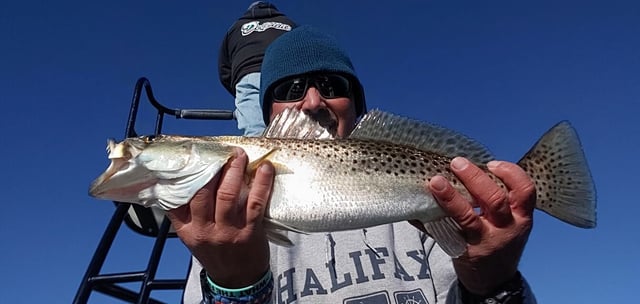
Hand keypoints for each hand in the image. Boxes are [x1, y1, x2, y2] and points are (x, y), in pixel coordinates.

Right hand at [166, 148, 274, 287]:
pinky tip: (265, 169)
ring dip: (234, 170)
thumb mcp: (193, 234)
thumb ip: (188, 211)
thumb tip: (187, 178)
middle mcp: (204, 230)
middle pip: (203, 192)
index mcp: (187, 228)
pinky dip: (261, 183)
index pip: (178, 198)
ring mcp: (227, 231)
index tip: (193, 156)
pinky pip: (255, 203)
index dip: (185, 175)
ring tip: (239, 155)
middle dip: (212, 168)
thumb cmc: (216, 251)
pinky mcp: (249, 232)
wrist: (237, 279)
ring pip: (228, 195)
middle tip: (222, 152)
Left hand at [428, 157, 534, 294]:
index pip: (525, 191)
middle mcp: (506, 229)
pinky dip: (427, 220)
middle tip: (456, 163)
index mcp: (521, 216)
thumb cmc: (498, 238)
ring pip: (468, 217)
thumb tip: (464, 165)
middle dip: (475, 178)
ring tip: (435, 182)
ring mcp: (484, 241)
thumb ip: (494, 197)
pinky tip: (415, 210)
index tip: (491, 163)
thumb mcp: (508, 220)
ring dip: (450, 197)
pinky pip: (443, 232)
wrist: (494, 279)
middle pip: (495, 200)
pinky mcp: (463, 251)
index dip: (510, 173)